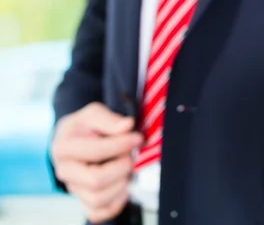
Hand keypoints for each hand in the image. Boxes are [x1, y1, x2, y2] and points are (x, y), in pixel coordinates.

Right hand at [51, 102, 142, 223]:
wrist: (75, 139)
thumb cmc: (85, 126)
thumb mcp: (93, 113)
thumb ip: (109, 119)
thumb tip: (127, 125)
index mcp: (63, 148)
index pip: (95, 151)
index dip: (121, 144)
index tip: (137, 137)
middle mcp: (65, 172)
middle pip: (96, 180)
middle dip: (121, 167)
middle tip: (131, 155)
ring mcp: (74, 189)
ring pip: (98, 199)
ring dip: (121, 184)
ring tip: (127, 169)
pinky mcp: (83, 201)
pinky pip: (99, 213)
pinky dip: (116, 203)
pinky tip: (123, 185)